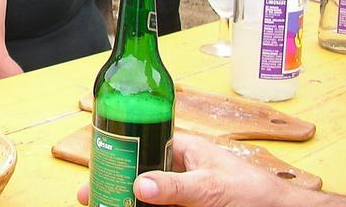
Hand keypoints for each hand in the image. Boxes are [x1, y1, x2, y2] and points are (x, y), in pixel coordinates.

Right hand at [77, 134, 277, 206]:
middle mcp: (180, 169)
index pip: (143, 144)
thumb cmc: (255, 193)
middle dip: (115, 183)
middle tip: (90, 197)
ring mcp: (185, 193)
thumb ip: (176, 186)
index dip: (118, 155)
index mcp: (184, 149)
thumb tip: (139, 184)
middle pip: (139, 173)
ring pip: (148, 196)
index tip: (98, 168)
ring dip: (127, 200)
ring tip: (102, 205)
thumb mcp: (211, 188)